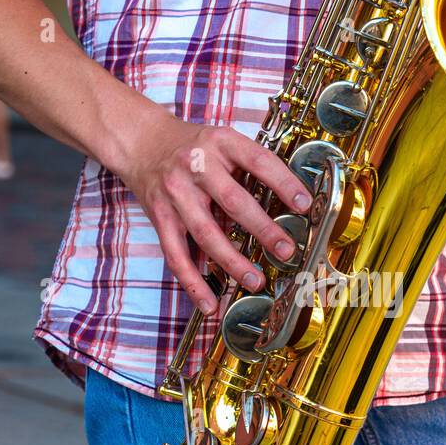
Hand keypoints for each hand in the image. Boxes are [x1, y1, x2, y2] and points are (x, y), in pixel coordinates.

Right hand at [119, 112, 311, 314]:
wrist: (140, 142)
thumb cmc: (192, 146)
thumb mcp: (222, 141)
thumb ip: (249, 166)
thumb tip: (288, 201)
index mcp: (221, 142)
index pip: (258, 161)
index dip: (284, 183)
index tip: (304, 204)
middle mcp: (197, 166)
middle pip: (234, 202)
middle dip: (264, 229)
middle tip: (286, 250)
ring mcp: (176, 193)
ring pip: (207, 233)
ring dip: (233, 262)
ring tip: (256, 280)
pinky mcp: (160, 217)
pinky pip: (177, 255)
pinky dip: (193, 282)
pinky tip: (209, 303)